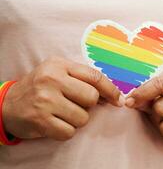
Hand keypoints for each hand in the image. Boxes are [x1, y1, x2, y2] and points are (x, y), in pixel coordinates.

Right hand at [3, 56, 121, 140]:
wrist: (8, 104)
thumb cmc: (40, 88)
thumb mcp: (59, 73)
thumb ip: (83, 80)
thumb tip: (112, 96)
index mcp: (59, 65)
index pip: (94, 76)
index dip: (111, 89)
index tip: (118, 100)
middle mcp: (52, 80)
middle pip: (91, 98)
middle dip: (88, 105)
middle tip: (75, 104)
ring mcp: (45, 100)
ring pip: (83, 118)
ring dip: (76, 119)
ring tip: (62, 113)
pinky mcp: (40, 120)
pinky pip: (70, 132)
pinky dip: (66, 130)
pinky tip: (55, 123)